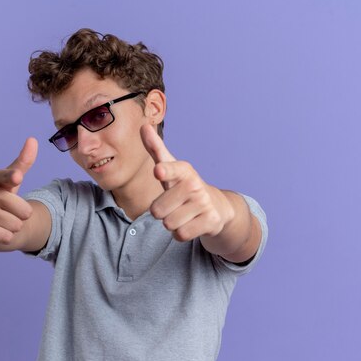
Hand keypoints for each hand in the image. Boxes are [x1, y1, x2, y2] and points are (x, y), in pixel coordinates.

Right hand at [0, 137, 37, 247]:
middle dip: (21, 215)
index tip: (18, 177)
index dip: (13, 177)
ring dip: (13, 226)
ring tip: (1, 220)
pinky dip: (5, 237)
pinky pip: (6, 237)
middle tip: (8, 211)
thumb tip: (32, 139)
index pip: (6, 176)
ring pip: (16, 225)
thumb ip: (23, 162)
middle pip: (23, 211)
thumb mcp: (11, 180)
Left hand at [140, 125, 233, 241]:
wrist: (217, 206)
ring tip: (182, 213)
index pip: (171, 169)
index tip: (158, 171)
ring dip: (171, 222)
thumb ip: (155, 149)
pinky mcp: (211, 221)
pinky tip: (190, 223)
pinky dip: (181, 233)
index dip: (164, 171)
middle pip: (157, 210)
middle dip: (161, 212)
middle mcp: (194, 184)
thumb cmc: (184, 185)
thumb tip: (143, 125)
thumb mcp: (170, 167)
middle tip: (173, 205)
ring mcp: (204, 203)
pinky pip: (181, 234)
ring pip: (169, 224)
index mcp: (183, 170)